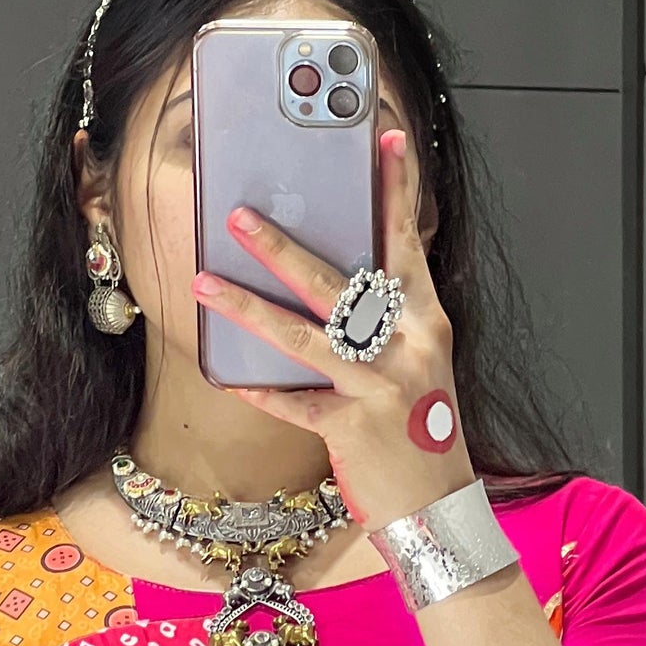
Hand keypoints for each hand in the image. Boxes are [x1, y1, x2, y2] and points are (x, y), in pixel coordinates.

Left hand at [192, 127, 472, 534]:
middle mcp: (406, 346)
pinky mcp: (352, 427)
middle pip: (338, 285)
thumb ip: (386, 321)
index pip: (407, 243)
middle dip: (283, 248)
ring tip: (206, 283)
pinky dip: (259, 389)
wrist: (439, 507)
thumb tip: (336, 282)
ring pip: (306, 337)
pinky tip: (226, 374)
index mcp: (426, 321)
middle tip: (239, 217)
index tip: (384, 139)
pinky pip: (294, 402)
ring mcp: (379, 386)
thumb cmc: (422, 432)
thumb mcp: (419, 364)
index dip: (395, 190)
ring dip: (250, 308)